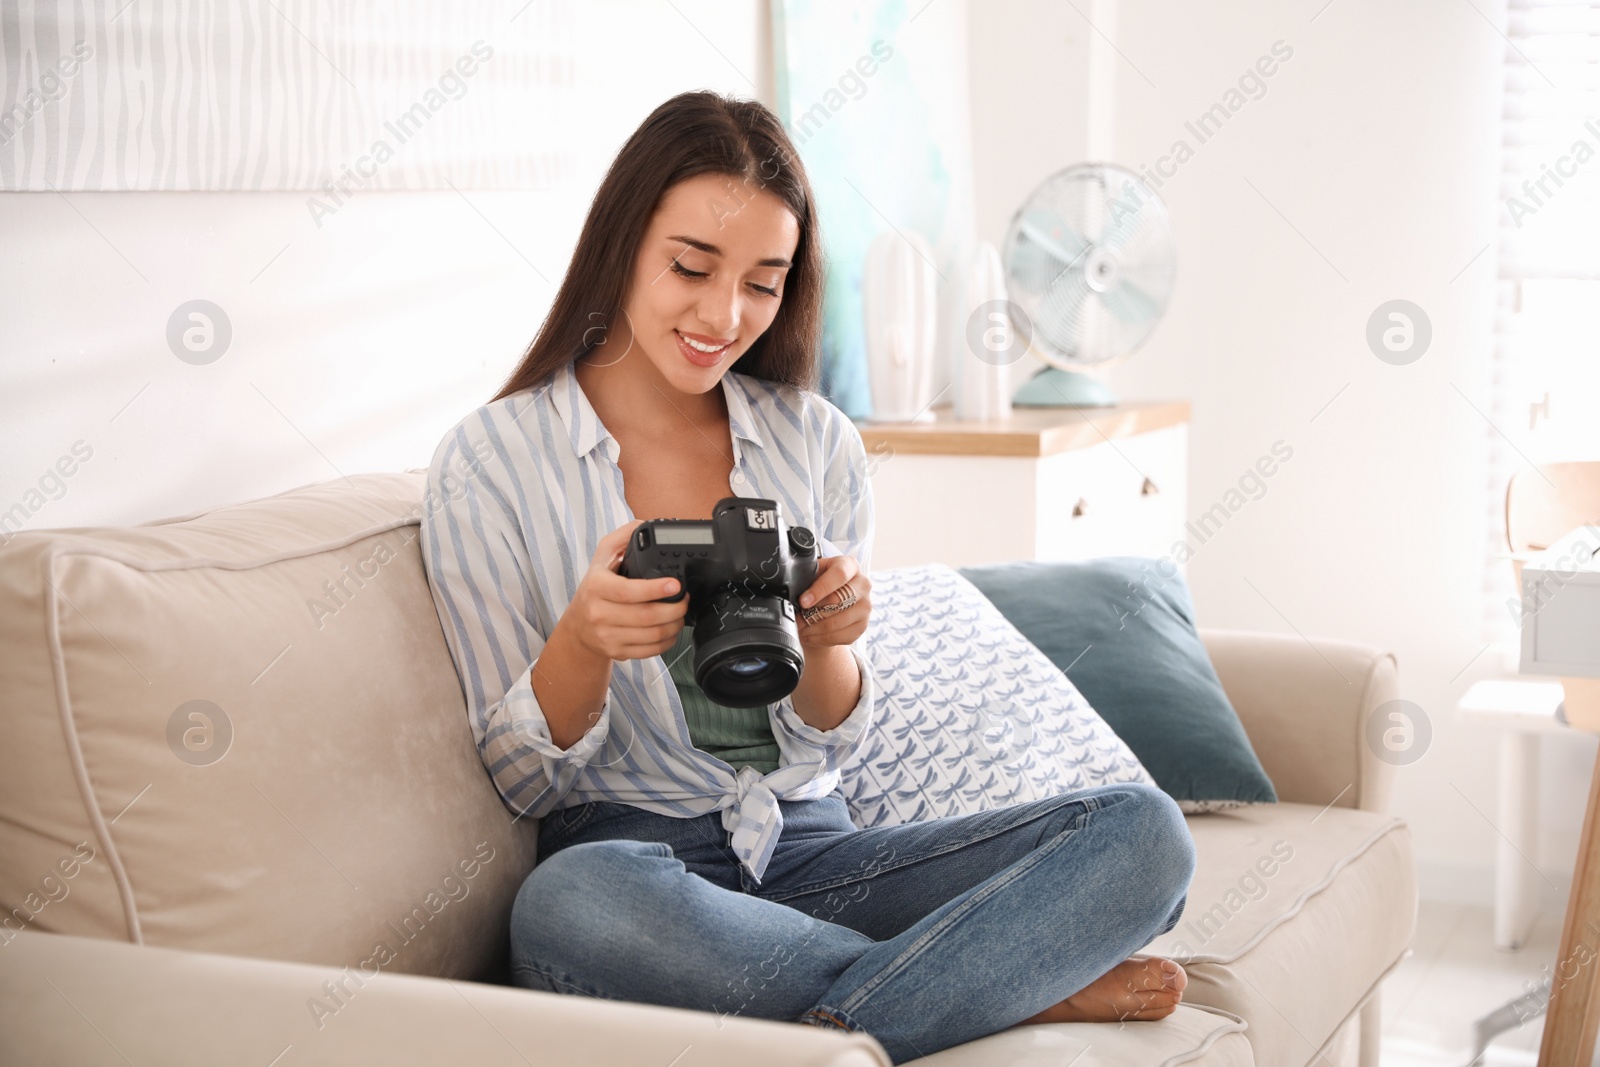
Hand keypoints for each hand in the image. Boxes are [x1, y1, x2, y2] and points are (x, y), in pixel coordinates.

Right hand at [567, 520, 687, 661]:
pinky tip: (670, 631)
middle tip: (684, 600)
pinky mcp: (616, 652)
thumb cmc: (595, 587)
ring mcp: (607, 636)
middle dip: (674, 609)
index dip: (655, 589)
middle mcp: (598, 613)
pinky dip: (667, 642)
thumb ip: (624, 536)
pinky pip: (649, 651)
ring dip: (674, 625)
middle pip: (646, 616)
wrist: (578, 626)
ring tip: (680, 614)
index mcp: (596, 586)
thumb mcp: (603, 556)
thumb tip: (646, 526)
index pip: (628, 591)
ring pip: (651, 635)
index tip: (675, 585)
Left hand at [796, 555, 870, 648]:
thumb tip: (792, 590)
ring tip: (800, 628)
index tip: (803, 601)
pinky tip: (810, 635)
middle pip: (838, 601)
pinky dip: (822, 638)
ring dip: (814, 629)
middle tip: (796, 618)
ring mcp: (866, 606)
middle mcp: (863, 584)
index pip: (839, 575)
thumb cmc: (820, 584)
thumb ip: (806, 577)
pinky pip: (841, 636)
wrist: (832, 601)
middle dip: (813, 613)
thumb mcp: (814, 574)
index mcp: (850, 565)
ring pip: (837, 622)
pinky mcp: (863, 625)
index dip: (820, 589)